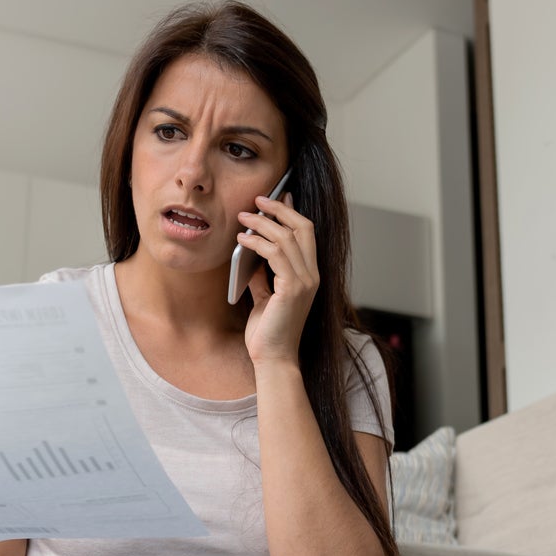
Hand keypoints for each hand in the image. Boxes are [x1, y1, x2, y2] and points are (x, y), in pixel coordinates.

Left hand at [237, 194, 319, 365]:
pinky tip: (242, 239)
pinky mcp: (292, 288)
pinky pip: (275, 254)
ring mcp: (305, 281)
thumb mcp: (265, 295)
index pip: (307, 233)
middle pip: (302, 227)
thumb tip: (252, 251)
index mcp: (310, 275)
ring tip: (242, 218)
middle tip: (257, 199)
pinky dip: (257, 242)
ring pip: (286, 237)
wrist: (273, 359)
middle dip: (279, 209)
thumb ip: (263, 274)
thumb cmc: (268, 331)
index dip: (292, 211)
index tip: (276, 197)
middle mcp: (313, 275)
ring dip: (262, 223)